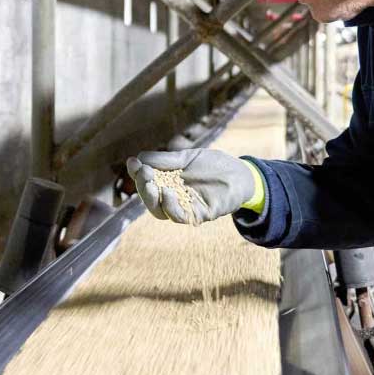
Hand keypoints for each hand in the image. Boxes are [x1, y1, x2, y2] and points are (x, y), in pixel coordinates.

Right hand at [126, 149, 255, 223]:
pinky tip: (168, 193)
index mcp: (169, 183)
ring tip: (152, 183)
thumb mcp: (188, 157)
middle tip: (143, 173)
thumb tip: (139, 159)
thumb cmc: (214, 165)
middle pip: (151, 199)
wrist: (241, 173)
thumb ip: (166, 160)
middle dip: (143, 187)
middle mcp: (174, 197)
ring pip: (161, 211)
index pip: (148, 183)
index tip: (133, 162)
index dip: (138, 174)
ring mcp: (186, 206)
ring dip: (153, 199)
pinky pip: (180, 216)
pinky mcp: (200, 214)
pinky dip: (171, 207)